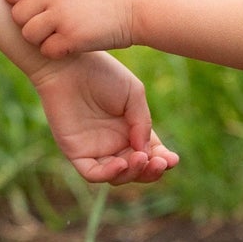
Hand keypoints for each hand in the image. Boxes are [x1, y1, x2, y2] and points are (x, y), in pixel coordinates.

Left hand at [5, 0, 136, 57]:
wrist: (138, 10)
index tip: (26, 4)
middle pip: (18, 14)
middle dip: (30, 24)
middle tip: (50, 27)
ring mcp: (63, 15)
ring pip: (29, 34)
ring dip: (42, 40)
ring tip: (61, 36)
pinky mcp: (72, 37)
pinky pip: (47, 50)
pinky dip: (57, 52)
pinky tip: (72, 47)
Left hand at [31, 52, 177, 184]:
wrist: (70, 64)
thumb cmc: (102, 74)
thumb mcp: (134, 95)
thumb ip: (142, 123)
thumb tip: (145, 152)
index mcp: (132, 130)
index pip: (151, 155)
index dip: (163, 161)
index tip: (172, 159)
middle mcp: (114, 143)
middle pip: (137, 171)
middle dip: (151, 171)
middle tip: (159, 162)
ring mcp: (95, 149)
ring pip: (118, 176)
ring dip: (133, 173)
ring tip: (140, 158)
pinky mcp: (75, 151)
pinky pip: (93, 173)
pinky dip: (109, 174)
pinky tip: (121, 163)